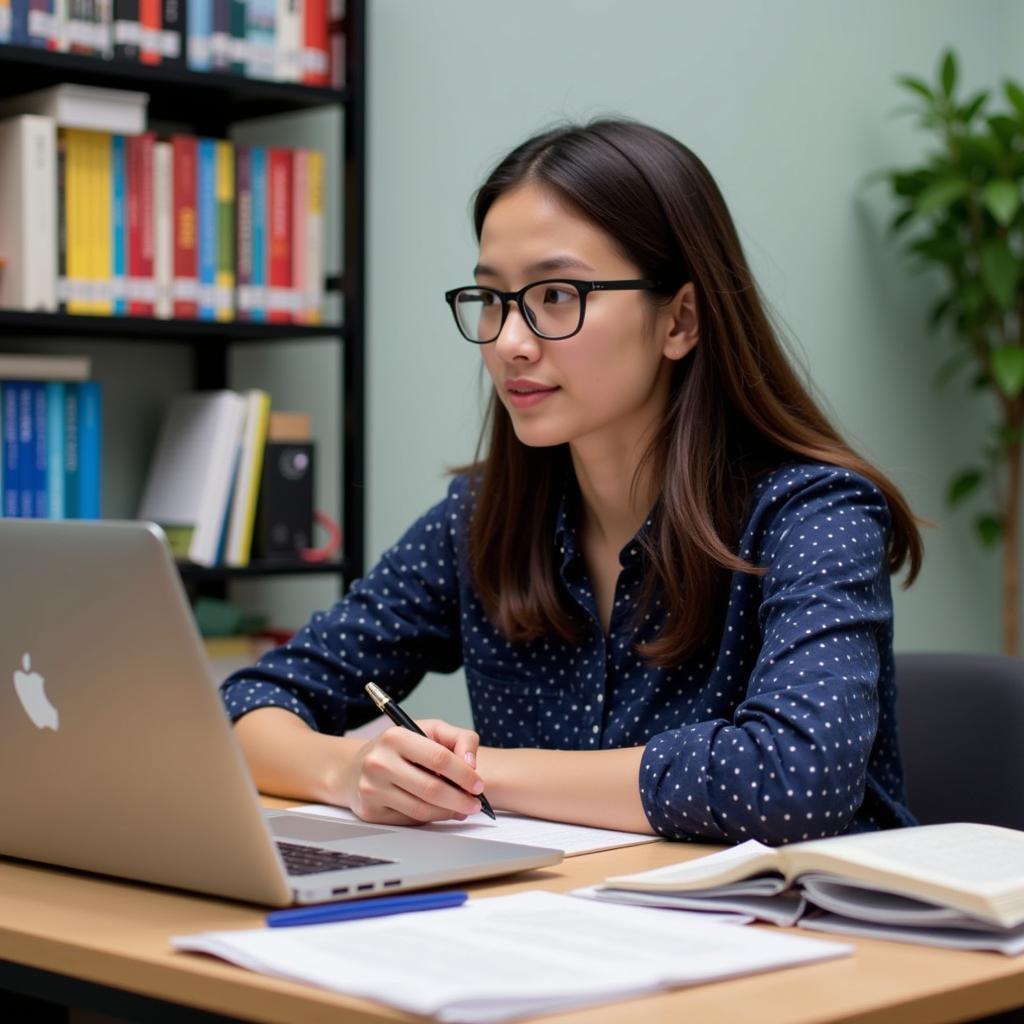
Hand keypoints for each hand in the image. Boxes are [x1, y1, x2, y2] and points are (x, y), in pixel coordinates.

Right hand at [342, 719, 484, 824]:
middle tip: (476, 804)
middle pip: (431, 788)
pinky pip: (409, 820)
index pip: (438, 758)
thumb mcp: (428, 731)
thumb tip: (471, 764)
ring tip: (462, 809)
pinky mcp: (369, 812)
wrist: (353, 768)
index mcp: (395, 737)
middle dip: (460, 799)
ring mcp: (371, 789)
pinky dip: (430, 818)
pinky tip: (439, 811)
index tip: (478, 784)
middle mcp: (379, 763)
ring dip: (448, 812)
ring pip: (421, 809)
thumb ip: (458, 739)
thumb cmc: (399, 749)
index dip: (463, 774)